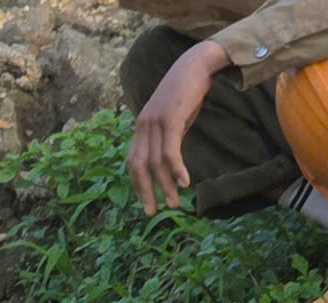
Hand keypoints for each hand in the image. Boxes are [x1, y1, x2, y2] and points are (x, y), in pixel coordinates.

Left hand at [128, 40, 228, 214]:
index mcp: (141, 127)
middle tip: (152, 212)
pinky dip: (176, 169)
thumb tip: (169, 160)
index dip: (137, 184)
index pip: (132, 162)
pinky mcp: (170, 118)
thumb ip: (167, 137)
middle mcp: (143, 126)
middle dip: (146, 192)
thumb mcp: (172, 118)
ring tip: (173, 204)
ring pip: (155, 163)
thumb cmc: (186, 92)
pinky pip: (170, 150)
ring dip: (165, 186)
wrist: (196, 64)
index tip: (145, 201)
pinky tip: (184, 182)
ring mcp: (155, 122)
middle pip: (139, 167)